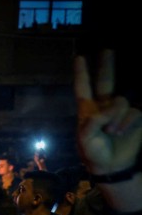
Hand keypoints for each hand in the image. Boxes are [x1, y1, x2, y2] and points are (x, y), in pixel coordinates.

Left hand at [74, 50, 141, 174]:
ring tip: (112, 132)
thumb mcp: (85, 139)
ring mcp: (120, 111)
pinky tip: (121, 131)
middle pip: (106, 81)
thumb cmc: (93, 153)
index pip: (83, 88)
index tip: (78, 57)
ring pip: (122, 100)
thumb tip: (109, 107)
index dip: (81, 73)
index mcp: (87, 110)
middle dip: (106, 65)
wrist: (111, 166)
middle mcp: (104, 106)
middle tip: (107, 49)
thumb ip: (93, 122)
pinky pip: (134, 111)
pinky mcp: (135, 118)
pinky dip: (127, 121)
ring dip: (117, 115)